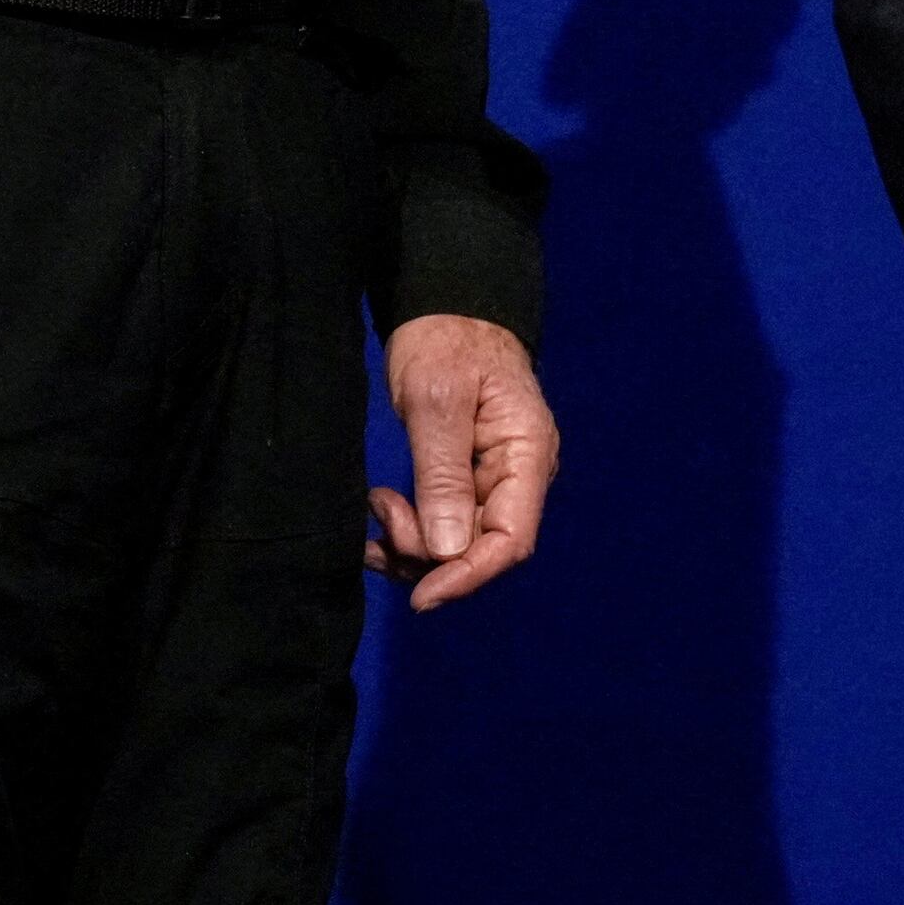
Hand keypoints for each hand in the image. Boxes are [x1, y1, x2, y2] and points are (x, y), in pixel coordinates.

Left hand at [371, 314, 556, 610]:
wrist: (445, 308)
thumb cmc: (446, 341)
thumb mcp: (436, 400)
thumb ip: (443, 474)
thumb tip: (447, 551)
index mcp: (527, 456)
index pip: (511, 540)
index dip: (468, 576)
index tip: (420, 596)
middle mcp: (519, 478)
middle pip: (480, 548)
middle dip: (426, 551)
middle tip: (381, 512)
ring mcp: (494, 481)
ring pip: (457, 544)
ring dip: (412, 545)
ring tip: (376, 508)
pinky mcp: (466, 481)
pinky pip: (443, 524)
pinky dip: (410, 531)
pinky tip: (381, 512)